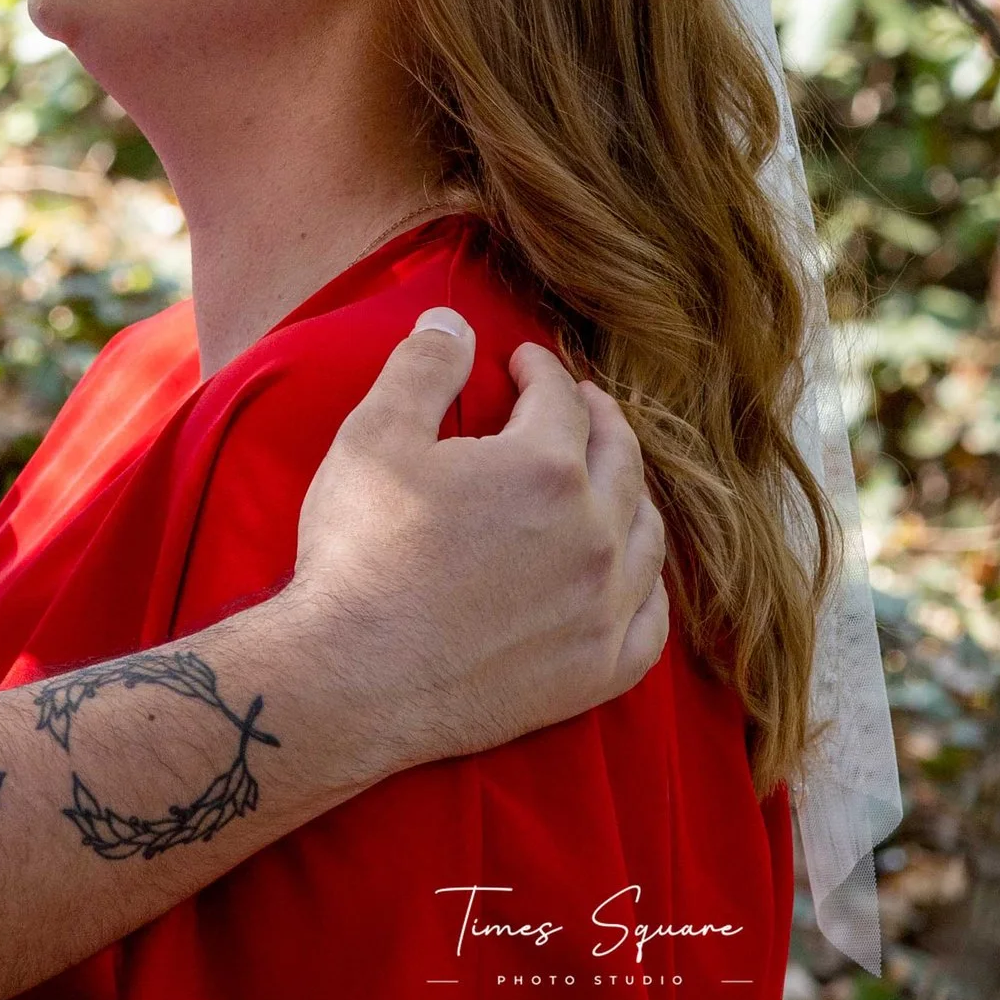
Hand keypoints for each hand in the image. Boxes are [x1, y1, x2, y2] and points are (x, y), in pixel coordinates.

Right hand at [289, 312, 667, 780]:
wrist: (350, 678)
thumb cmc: (359, 553)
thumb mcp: (375, 436)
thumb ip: (423, 368)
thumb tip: (454, 322)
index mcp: (545, 467)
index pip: (561, 398)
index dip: (541, 370)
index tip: (522, 363)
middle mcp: (593, 534)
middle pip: (620, 457)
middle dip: (599, 418)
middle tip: (579, 403)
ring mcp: (602, 608)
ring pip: (646, 534)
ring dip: (630, 494)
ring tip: (608, 478)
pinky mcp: (596, 671)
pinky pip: (650, 620)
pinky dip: (645, 586)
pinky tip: (627, 574)